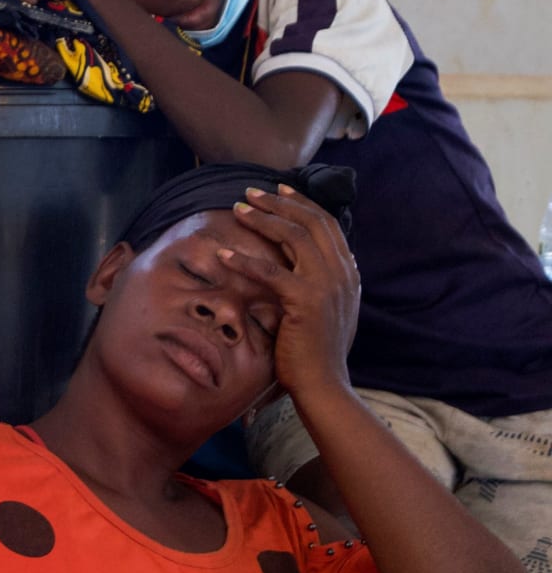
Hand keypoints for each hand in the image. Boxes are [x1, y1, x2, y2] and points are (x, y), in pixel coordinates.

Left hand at [217, 186, 360, 399]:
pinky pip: (272, 272)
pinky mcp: (306, 301)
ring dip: (263, 219)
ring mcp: (327, 284)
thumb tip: (300, 271)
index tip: (279, 189)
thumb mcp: (325, 311)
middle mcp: (341, 272)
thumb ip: (318, 286)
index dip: (302, 203)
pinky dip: (245, 261)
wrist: (324, 383)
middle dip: (279, 202)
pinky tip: (224, 255)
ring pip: (294, 237)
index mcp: (347, 272)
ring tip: (237, 209)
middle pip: (310, 221)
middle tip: (250, 193)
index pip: (326, 224)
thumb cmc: (316, 353)